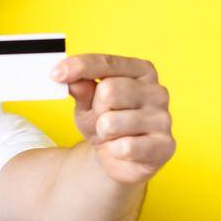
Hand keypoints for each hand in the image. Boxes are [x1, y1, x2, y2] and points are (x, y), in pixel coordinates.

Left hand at [52, 53, 175, 184]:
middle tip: (101, 119)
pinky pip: (124, 147)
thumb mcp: (87, 104)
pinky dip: (114, 151)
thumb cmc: (106, 124)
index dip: (80, 67)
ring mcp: (164, 118)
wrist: (120, 158)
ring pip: (112, 121)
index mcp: (141, 71)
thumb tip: (72, 81)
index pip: (107, 62)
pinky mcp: (165, 145)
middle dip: (95, 109)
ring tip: (112, 136)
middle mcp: (157, 91)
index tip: (55, 75)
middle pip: (109, 90)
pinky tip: (122, 150)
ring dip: (103, 133)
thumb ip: (81, 89)